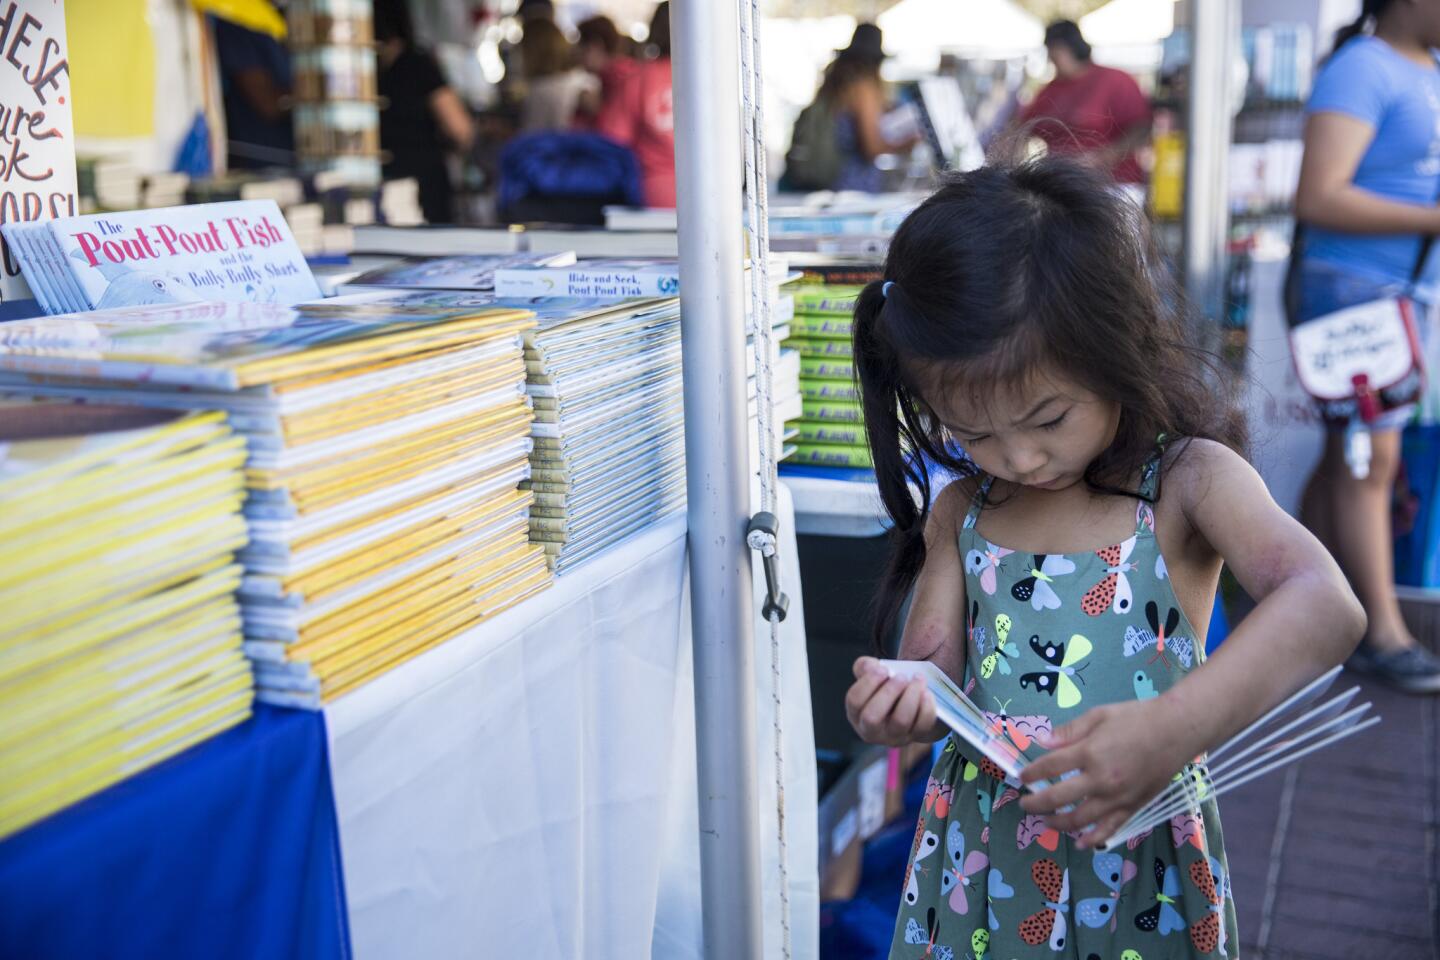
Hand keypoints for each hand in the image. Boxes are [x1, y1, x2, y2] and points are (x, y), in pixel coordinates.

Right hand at [845, 656, 940, 746]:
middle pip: (872, 717)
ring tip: (917, 679)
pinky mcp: (915, 736)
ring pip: (900, 721)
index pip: (854, 701)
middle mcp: (871, 730)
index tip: (883, 669)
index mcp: (856, 714)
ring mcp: (894, 737)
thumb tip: (871, 666)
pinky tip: (926, 692)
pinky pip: (922, 725)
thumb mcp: (871, 677)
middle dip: (888, 693)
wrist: (908, 707)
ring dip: (910, 697)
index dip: (868, 682)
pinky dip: (926, 708)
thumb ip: (865, 667)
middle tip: (901, 677)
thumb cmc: (885, 690)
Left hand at [1017, 698, 1198, 849]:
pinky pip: (1109, 829)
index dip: (1032, 773)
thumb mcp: (1099, 715)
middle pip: (1057, 798)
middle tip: (1025, 805)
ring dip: (1058, 824)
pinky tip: (1080, 844)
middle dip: (1036, 804)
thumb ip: (1069, 731)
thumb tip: (1042, 742)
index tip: (1022, 777)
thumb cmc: (1137, 718)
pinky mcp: (1133, 807)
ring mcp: (1117, 797)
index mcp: (1089, 753)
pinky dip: (1093, 839)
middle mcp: (1100, 780)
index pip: (1050, 767)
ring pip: (1080, 820)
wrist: (1176, 731)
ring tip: (1046, 822)